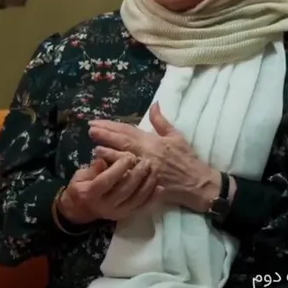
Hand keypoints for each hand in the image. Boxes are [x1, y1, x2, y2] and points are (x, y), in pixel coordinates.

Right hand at [57, 153, 157, 223]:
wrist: (81, 210)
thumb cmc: (80, 187)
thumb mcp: (80, 176)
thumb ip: (93, 168)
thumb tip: (103, 157)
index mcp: (90, 193)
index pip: (106, 180)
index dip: (118, 168)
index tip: (128, 155)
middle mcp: (105, 205)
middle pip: (124, 189)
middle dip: (137, 174)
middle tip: (145, 161)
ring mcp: (118, 212)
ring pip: (136, 199)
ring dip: (148, 184)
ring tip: (154, 170)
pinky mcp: (127, 215)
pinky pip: (142, 207)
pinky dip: (153, 198)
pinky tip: (160, 187)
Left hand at [88, 103, 218, 210]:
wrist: (198, 183)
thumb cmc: (187, 158)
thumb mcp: (176, 136)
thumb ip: (161, 121)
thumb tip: (154, 104)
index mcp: (153, 140)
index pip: (128, 130)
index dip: (111, 126)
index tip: (96, 122)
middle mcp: (147, 153)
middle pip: (122, 142)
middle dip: (104, 135)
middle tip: (90, 130)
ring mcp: (146, 168)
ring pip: (123, 159)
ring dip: (107, 152)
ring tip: (93, 147)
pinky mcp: (146, 182)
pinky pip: (128, 175)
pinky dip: (117, 170)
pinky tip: (106, 168)